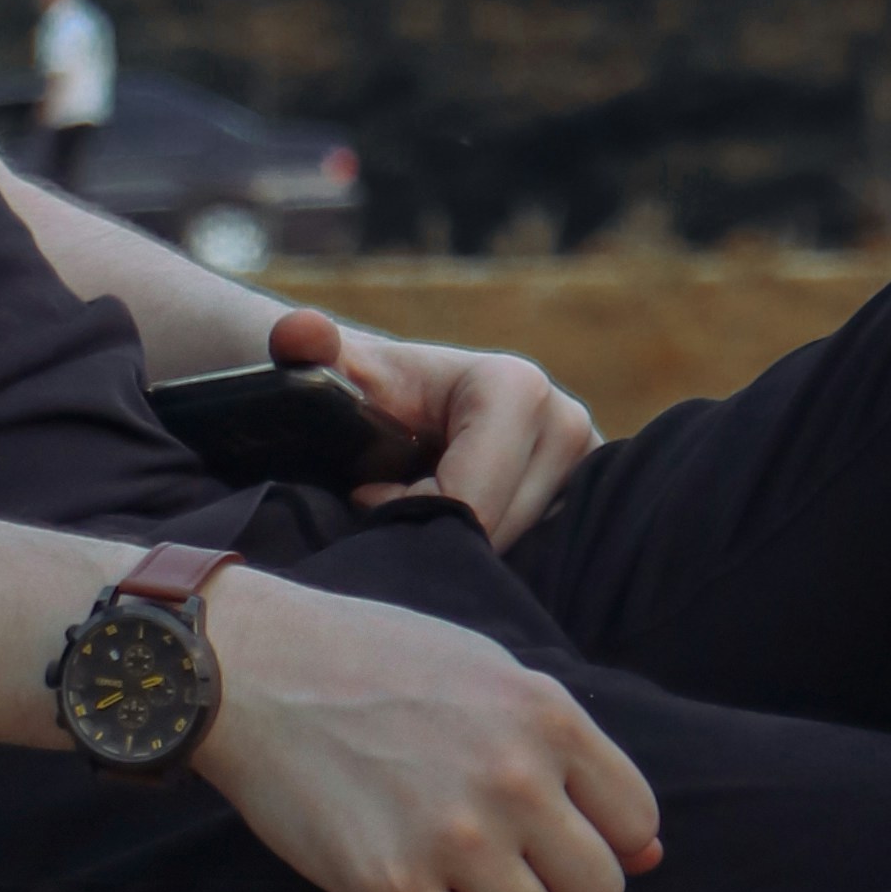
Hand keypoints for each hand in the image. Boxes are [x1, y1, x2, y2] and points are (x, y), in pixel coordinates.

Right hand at [193, 557, 660, 891]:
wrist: (258, 670)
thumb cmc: (379, 665)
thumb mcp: (493, 678)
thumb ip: (572, 759)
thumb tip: (650, 856)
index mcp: (548, 717)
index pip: (636, 823)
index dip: (599, 834)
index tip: (551, 824)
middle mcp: (513, 779)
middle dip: (557, 882)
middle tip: (502, 854)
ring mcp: (454, 837)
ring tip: (453, 869)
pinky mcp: (391, 887)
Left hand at [267, 303, 595, 549]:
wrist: (406, 402)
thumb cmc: (366, 393)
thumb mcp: (333, 370)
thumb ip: (307, 348)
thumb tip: (302, 332)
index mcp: (516, 388)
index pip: (465, 502)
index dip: (405, 513)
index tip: (369, 493)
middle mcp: (567, 423)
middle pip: (496, 533)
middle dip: (432, 534)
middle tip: (390, 505)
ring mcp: (588, 465)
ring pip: (516, 554)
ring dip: (459, 547)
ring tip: (421, 510)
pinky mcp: (587, 500)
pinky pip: (540, 558)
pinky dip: (491, 553)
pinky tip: (457, 525)